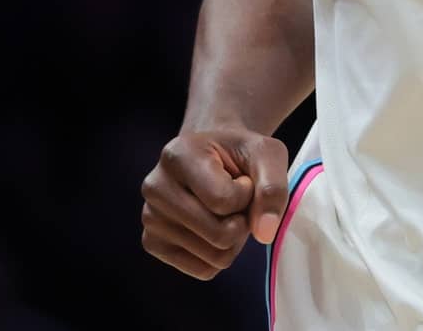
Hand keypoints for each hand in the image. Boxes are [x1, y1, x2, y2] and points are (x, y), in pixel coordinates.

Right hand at [140, 128, 290, 279]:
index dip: (248, 195)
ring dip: (234, 238)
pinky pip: (204, 270)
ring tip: (225, 210)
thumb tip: (265, 233)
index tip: (242, 178)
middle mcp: (154, 187)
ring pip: (214, 256)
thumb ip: (273, 188)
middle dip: (242, 220)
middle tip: (236, 198)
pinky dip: (220, 254)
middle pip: (219, 234)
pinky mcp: (152, 243)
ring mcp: (150, 218)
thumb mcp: (267, 155)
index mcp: (177, 155)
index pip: (224, 201)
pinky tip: (213, 225)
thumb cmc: (240, 154)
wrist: (213, 155)